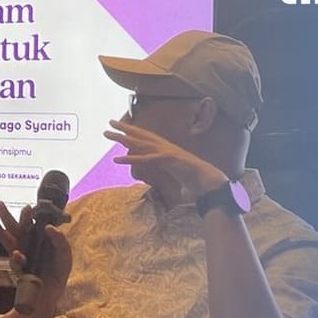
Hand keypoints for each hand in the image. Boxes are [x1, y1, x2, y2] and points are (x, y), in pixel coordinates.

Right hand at [0, 201, 71, 295]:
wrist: (53, 293)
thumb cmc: (58, 271)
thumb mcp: (64, 255)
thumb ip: (60, 241)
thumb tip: (48, 227)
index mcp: (38, 239)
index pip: (31, 224)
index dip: (28, 215)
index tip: (28, 207)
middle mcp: (27, 245)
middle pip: (15, 229)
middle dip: (7, 217)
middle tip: (0, 204)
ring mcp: (21, 257)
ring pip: (9, 242)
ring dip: (1, 233)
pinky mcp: (19, 270)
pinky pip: (15, 262)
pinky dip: (16, 258)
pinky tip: (17, 254)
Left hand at [105, 119, 228, 198]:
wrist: (211, 183)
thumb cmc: (199, 183)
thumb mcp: (184, 183)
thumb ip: (179, 185)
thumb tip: (184, 194)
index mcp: (168, 151)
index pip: (149, 140)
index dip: (137, 134)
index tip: (124, 129)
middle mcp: (166, 148)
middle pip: (142, 136)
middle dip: (125, 128)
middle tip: (110, 123)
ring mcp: (166, 152)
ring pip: (140, 143)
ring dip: (122, 138)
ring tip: (107, 134)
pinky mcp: (166, 160)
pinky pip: (145, 158)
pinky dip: (130, 159)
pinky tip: (117, 159)